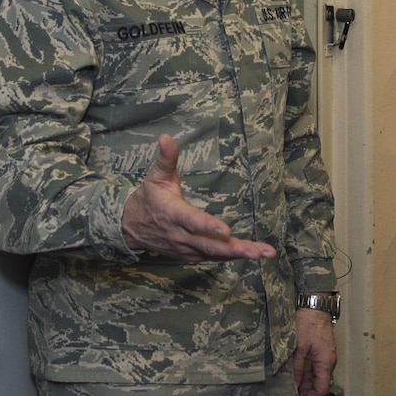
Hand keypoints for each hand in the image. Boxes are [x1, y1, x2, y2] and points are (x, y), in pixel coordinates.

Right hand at [122, 135, 275, 261]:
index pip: (192, 221)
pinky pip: (212, 258)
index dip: (208, 227)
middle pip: (209, 245)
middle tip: (257, 252)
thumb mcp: (156, 176)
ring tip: (264, 254)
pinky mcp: (189, 254)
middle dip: (234, 248)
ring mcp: (185, 247)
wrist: (131, 226)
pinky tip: (251, 254)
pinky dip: (230, 258)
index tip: (226, 231)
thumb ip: (166, 158)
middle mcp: (180, 234)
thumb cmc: (149, 198)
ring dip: (239, 254)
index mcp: (173, 213)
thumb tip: (166, 137)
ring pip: (214, 254)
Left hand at [293, 308, 336, 395]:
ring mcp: (325, 355)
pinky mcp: (321, 350)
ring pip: (316, 376)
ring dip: (304, 382)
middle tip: (290, 393)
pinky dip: (305, 372)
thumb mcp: (298, 348)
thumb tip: (291, 385)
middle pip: (320, 384)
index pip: (322, 389)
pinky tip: (294, 371)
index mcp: (326, 362)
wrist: (314, 305)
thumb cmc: (308, 323)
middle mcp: (328, 361)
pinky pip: (315, 367)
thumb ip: (295, 368)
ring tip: (290, 383)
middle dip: (305, 391)